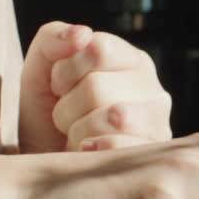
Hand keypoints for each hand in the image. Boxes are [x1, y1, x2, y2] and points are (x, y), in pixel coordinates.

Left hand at [19, 22, 171, 154]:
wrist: (48, 164)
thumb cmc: (47, 113)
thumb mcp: (40, 69)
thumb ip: (53, 38)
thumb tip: (82, 34)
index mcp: (132, 61)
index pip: (98, 49)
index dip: (65, 70)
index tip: (58, 87)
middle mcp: (154, 90)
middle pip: (98, 86)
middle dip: (67, 106)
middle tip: (65, 118)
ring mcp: (158, 126)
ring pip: (114, 116)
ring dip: (78, 129)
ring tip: (77, 135)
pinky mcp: (151, 157)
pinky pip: (119, 147)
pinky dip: (91, 151)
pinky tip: (87, 152)